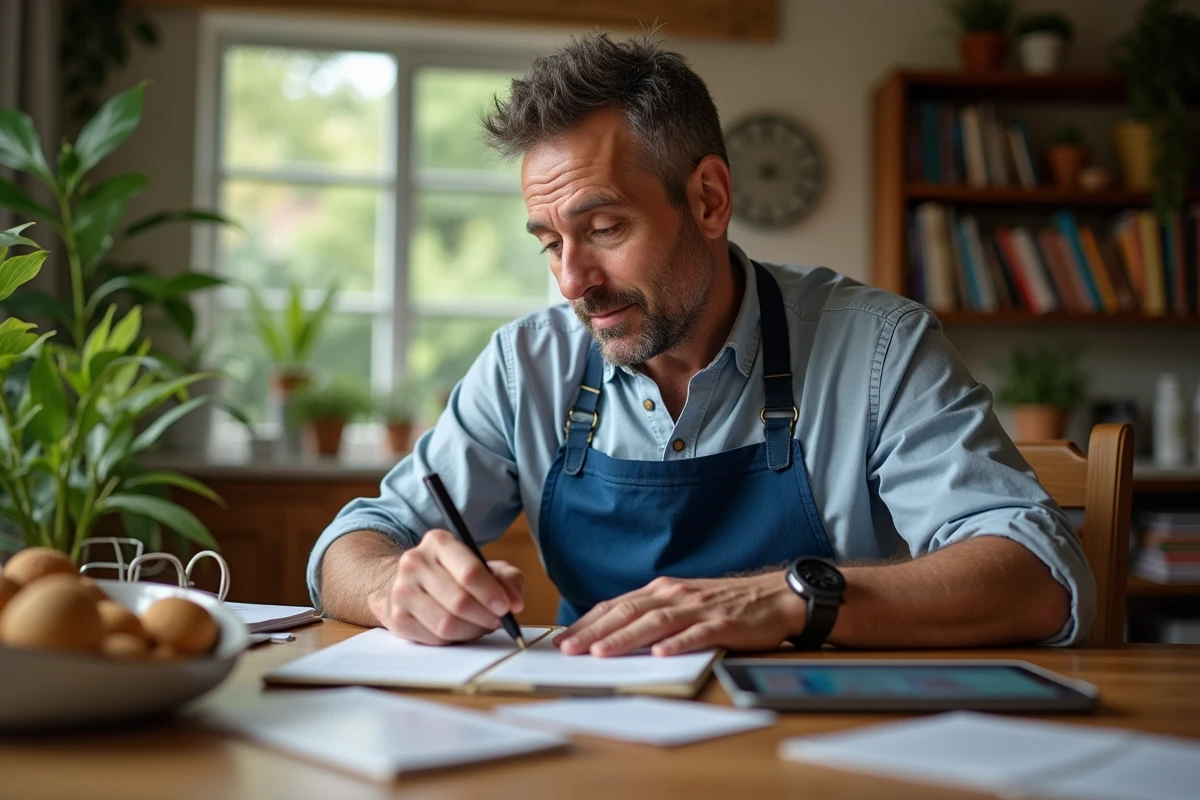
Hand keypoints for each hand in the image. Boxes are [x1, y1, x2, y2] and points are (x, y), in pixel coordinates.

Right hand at [368, 528, 524, 644]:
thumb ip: (507, 579)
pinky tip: (459, 630)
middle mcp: (415, 562)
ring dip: (471, 631)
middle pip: (459, 601)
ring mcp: (402, 591)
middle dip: (485, 616)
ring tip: (480, 626)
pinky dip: (454, 639)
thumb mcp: (483, 566)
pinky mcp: (397, 618)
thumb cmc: (452, 574)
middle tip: (496, 621)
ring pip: (446, 624)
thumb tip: (515, 602)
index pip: (469, 572)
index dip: (491, 593)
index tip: (506, 607)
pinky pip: (434, 638)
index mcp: (438, 542)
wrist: (407, 582)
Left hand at [554, 572, 807, 656]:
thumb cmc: (724, 604)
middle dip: (595, 632)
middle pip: (628, 612)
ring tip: (602, 652)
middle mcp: (675, 595)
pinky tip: (660, 653)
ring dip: (626, 638)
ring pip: (655, 622)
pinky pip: (696, 634)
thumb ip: (653, 614)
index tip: (562, 640)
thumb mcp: (683, 602)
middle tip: (568, 650)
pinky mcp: (722, 623)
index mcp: (662, 590)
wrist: (773, 597)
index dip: (588, 622)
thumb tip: (615, 634)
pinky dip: (677, 643)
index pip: (617, 606)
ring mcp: (698, 608)